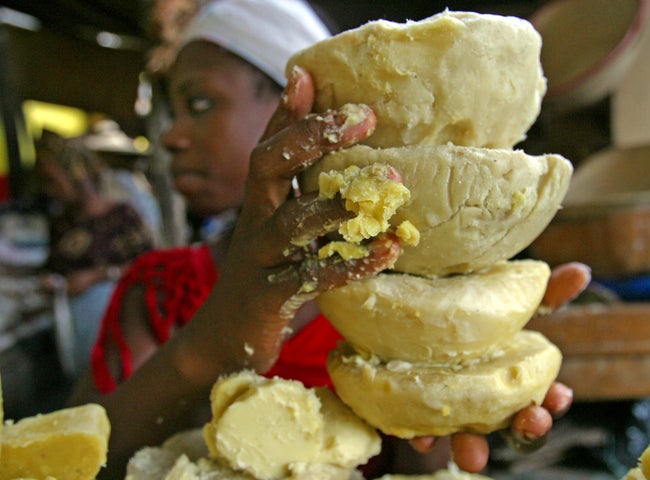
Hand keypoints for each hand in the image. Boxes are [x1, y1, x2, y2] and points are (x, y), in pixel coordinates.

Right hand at [182, 67, 401, 376]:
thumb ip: (302, 191)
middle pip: (266, 167)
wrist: (226, 338)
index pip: (268, 146)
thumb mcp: (280, 225)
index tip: (310, 76)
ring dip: (338, 200)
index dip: (287, 113)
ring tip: (387, 179)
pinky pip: (313, 276)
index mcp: (260, 201)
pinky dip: (353, 262)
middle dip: (310, 138)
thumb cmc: (267, 272)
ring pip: (291, 222)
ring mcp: (261, 259)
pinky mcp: (272, 297)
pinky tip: (389, 249)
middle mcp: (255, 222)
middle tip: (363, 118)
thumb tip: (333, 157)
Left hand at [409, 262, 590, 471]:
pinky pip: (421, 433)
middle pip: (513, 425)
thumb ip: (544, 291)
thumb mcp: (503, 296)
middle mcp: (487, 399)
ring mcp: (453, 410)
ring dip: (473, 448)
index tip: (560, 396)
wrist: (406, 315)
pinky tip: (421, 437)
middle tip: (533, 421)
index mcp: (512, 376)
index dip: (554, 400)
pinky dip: (422, 437)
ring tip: (473, 452)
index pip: (543, 396)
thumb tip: (582, 271)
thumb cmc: (467, 310)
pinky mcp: (416, 414)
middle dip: (527, 428)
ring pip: (469, 440)